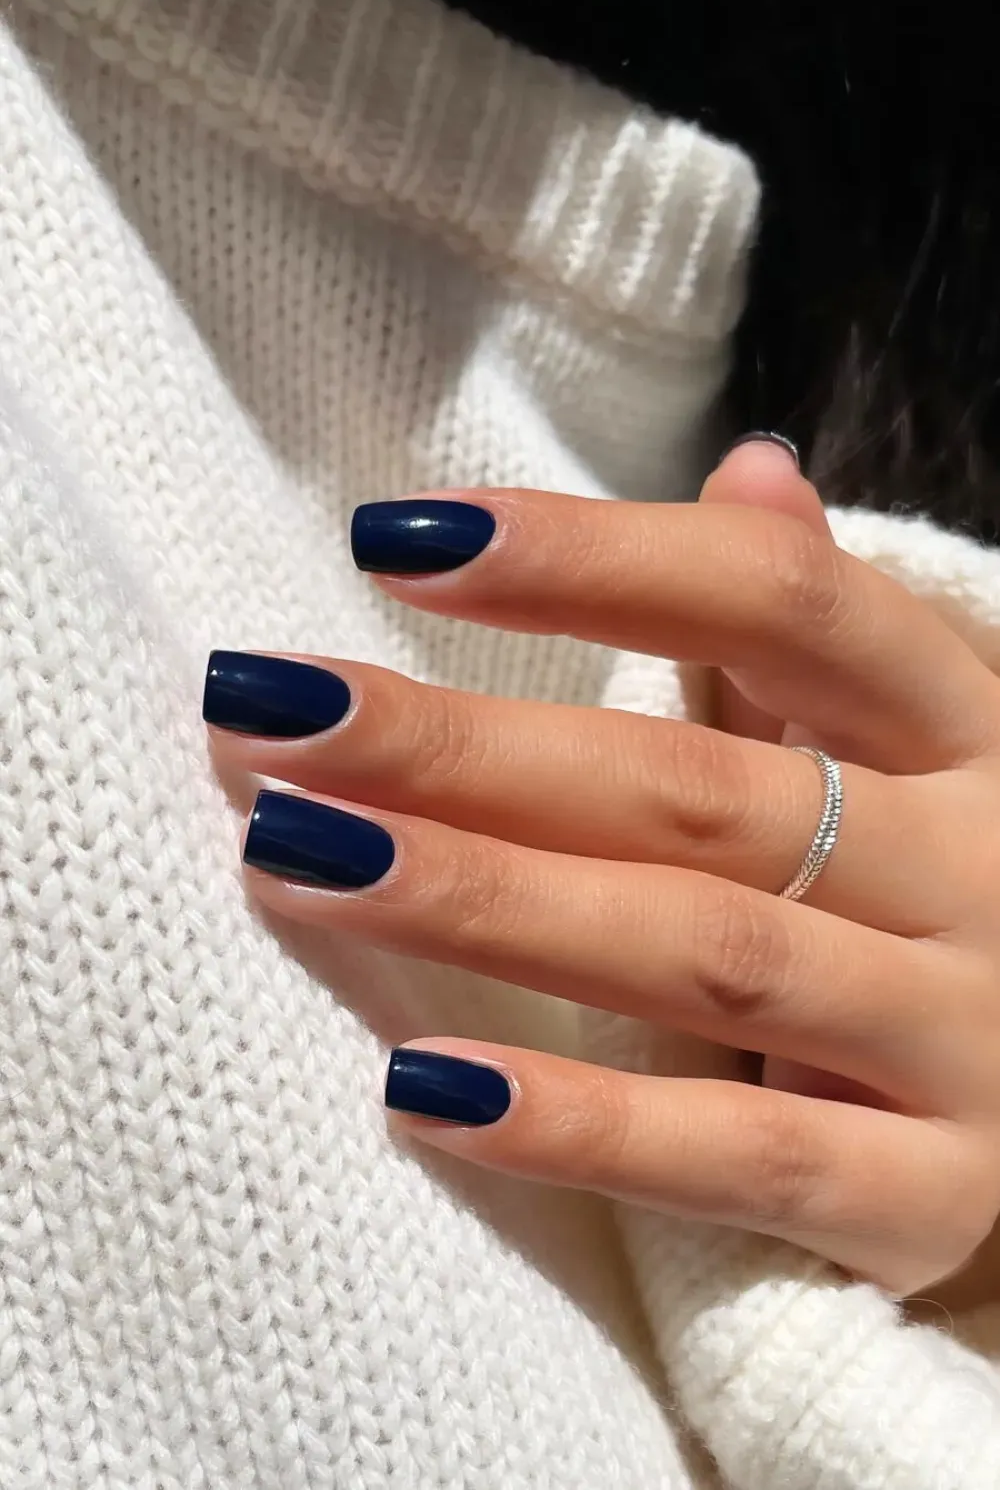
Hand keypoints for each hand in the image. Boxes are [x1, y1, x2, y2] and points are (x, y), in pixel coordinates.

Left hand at [203, 442, 999, 1295]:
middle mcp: (982, 870)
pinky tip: (424, 1090)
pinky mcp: (936, 1198)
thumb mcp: (910, 753)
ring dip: (488, 903)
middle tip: (271, 717)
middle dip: (465, 750)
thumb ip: (811, 635)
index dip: (594, 558)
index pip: (781, 604)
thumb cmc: (941, 903)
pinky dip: (589, 1126)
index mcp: (966, 731)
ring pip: (706, 957)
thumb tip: (751, 472)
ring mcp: (970, 1039)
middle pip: (695, 790)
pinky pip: (750, 1164)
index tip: (397, 540)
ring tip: (297, 859)